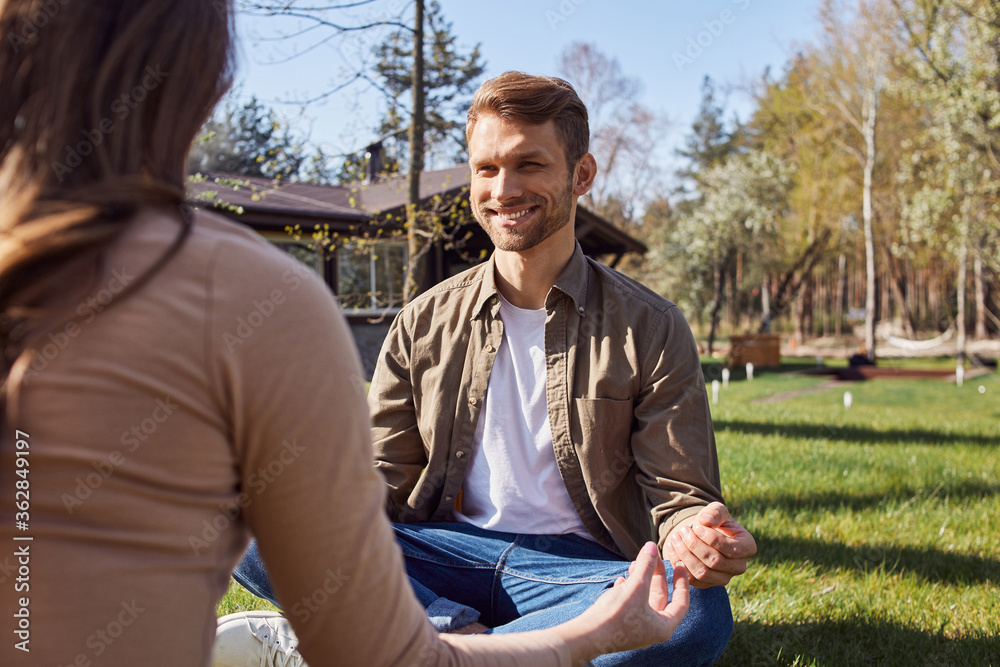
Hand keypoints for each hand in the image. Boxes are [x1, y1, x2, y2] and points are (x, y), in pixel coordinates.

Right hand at [554, 541, 688, 663]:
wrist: (587, 636)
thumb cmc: (615, 616)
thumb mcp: (635, 587)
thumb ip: (646, 566)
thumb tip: (651, 546)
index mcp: (663, 626)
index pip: (681, 602)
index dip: (681, 582)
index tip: (679, 565)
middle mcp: (652, 630)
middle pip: (660, 597)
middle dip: (656, 575)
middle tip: (653, 557)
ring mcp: (636, 629)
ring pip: (644, 599)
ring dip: (640, 580)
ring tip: (634, 565)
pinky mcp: (621, 626)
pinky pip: (631, 605)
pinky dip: (629, 590)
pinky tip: (621, 580)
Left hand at [663, 502, 755, 588]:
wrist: (703, 534)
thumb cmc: (714, 521)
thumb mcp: (716, 511)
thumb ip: (714, 512)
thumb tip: (706, 520)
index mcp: (747, 547)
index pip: (732, 549)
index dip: (712, 539)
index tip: (696, 527)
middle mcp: (739, 566)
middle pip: (715, 562)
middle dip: (695, 545)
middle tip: (682, 531)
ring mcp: (723, 578)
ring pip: (702, 572)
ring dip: (685, 555)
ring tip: (675, 537)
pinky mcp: (707, 584)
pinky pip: (691, 579)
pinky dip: (678, 563)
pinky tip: (671, 547)